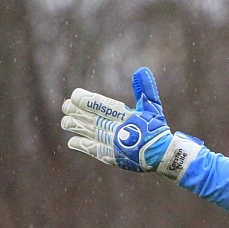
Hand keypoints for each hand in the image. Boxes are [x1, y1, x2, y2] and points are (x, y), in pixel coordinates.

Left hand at [60, 67, 203, 180]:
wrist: (164, 156)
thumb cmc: (157, 130)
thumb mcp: (153, 107)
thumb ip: (145, 89)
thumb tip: (141, 70)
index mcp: (127, 117)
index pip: (103, 106)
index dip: (88, 101)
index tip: (75, 95)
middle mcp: (118, 130)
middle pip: (93, 119)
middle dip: (77, 112)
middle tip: (65, 107)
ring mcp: (114, 145)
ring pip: (90, 134)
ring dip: (76, 127)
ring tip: (64, 122)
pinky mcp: (113, 157)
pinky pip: (94, 151)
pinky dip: (82, 146)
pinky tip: (72, 142)